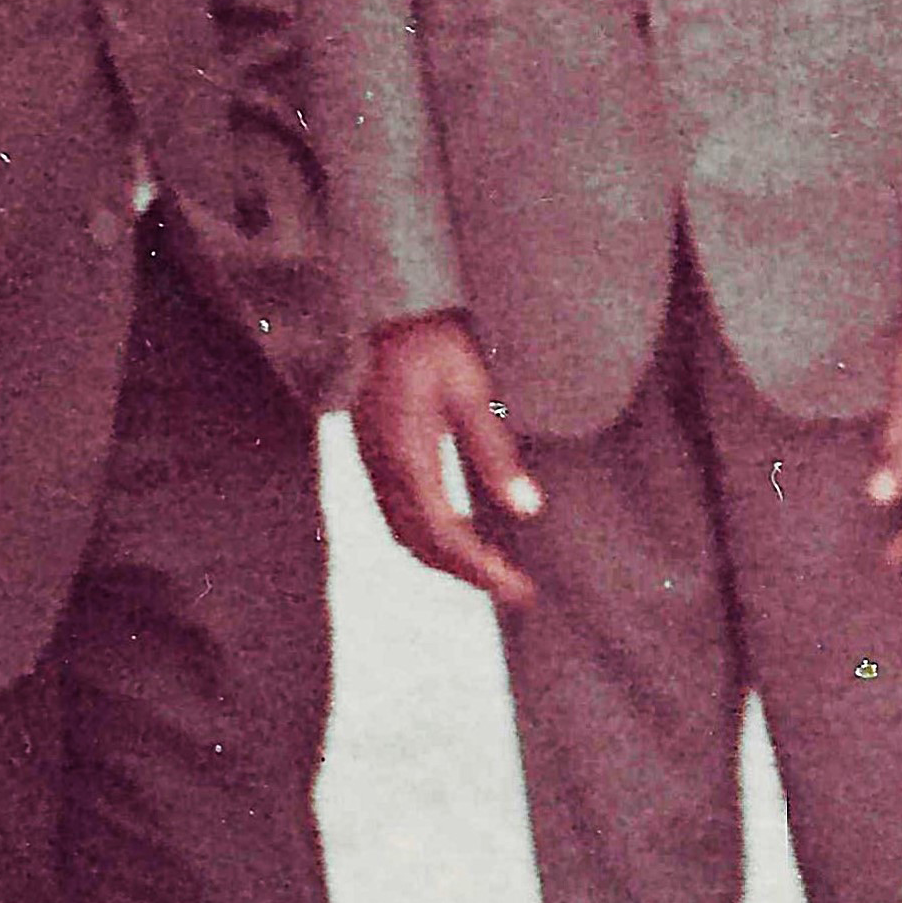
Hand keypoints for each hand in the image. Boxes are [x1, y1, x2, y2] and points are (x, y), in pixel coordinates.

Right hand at [352, 316, 539, 609]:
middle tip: (516, 590)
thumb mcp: (472, 392)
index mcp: (408, 459)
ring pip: (405, 534)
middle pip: (422, 546)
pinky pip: (398, 514)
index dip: (483, 570)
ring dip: (447, 559)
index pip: (446, 537)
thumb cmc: (433, 344)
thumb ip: (495, 453)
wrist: (384, 312)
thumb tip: (528, 511)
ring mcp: (373, 465)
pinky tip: (462, 530)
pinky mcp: (374, 456)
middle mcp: (384, 472)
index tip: (519, 590)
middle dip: (468, 574)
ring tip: (494, 569)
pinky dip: (430, 536)